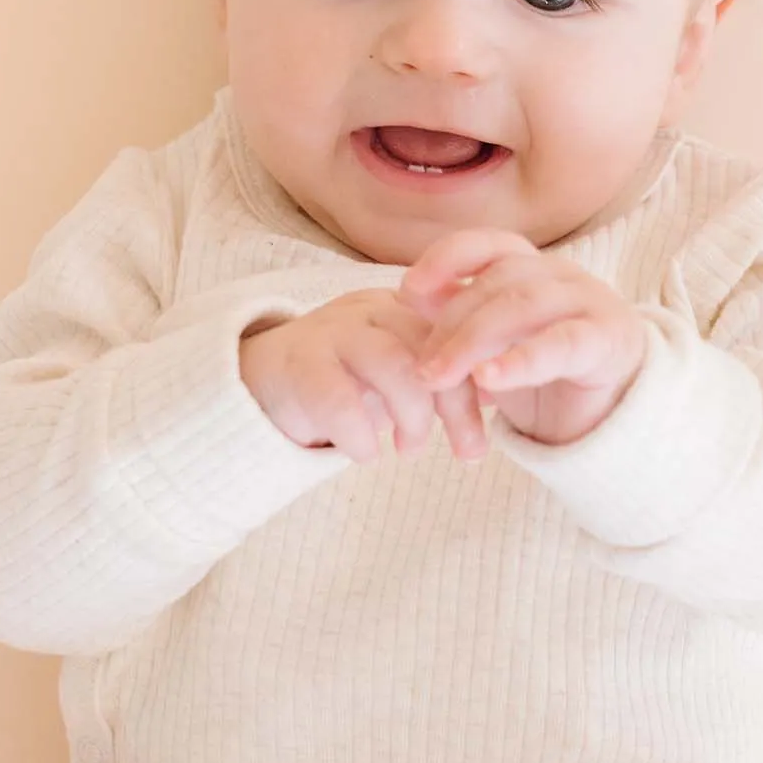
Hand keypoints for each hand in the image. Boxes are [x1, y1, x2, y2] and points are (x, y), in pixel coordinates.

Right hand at [238, 288, 492, 463]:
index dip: (480, 385)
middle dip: (457, 408)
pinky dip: (359, 435)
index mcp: (402, 308)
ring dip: (413, 418)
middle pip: (431, 348)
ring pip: (392, 366)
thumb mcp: (399, 374)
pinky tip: (365, 454)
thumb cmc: (344, 382)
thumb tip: (501, 392)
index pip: (457, 336)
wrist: (262, 382)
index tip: (486, 435)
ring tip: (410, 450)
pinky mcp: (298, 365)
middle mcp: (370, 311)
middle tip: (468, 454)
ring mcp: (332, 333)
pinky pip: (338, 399)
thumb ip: (443, 379)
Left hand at [396, 230, 649, 446]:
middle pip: (498, 282)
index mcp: (533, 268)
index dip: (446, 259)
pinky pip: (561, 343)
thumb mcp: (497, 348)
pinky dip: (521, 360)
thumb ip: (461, 319)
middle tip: (421, 368)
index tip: (407, 290)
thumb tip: (410, 294)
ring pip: (524, 306)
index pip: (487, 245)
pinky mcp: (608, 339)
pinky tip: (488, 379)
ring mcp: (589, 302)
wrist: (614, 415)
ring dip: (474, 343)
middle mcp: (562, 275)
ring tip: (441, 378)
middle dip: (451, 324)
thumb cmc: (549, 377)